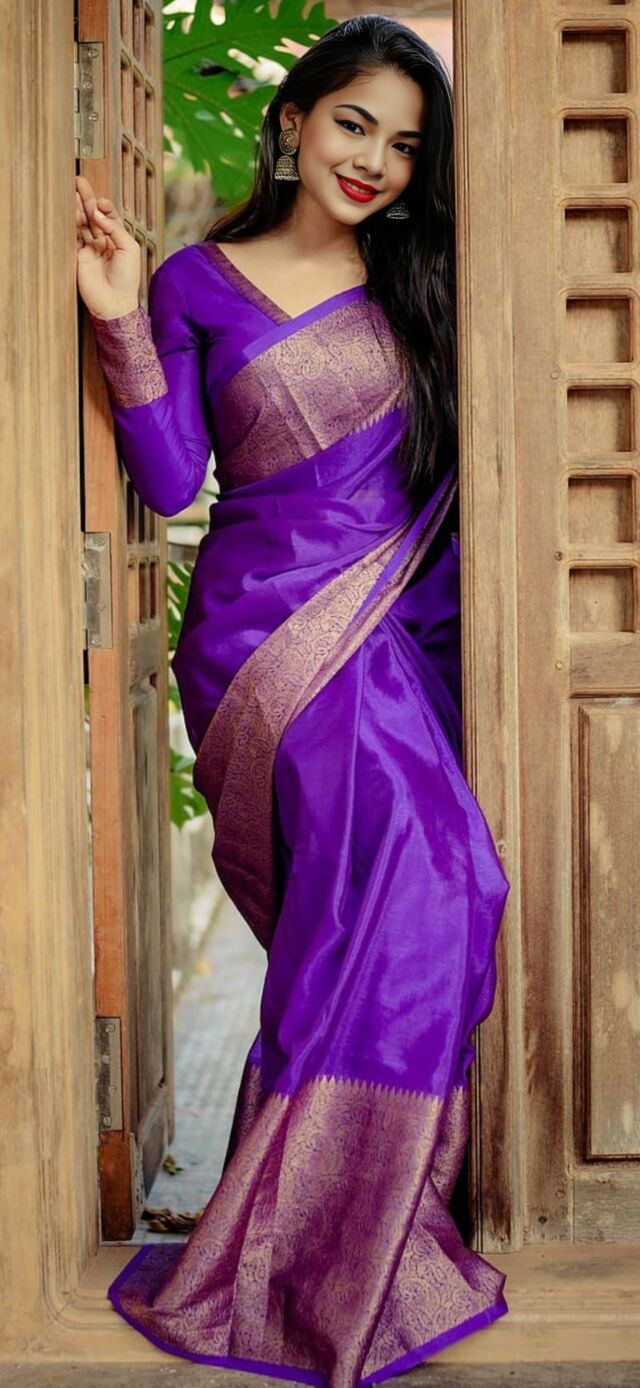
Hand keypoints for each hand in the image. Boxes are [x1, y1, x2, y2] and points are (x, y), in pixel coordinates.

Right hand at [76, 175, 140, 319]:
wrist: (114, 303)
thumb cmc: (127, 279)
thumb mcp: (129, 249)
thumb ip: (114, 228)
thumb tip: (97, 213)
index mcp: (118, 239)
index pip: (109, 216)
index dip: (104, 206)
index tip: (101, 202)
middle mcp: (103, 242)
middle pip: (93, 215)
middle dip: (87, 198)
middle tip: (79, 181)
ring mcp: (90, 249)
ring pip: (82, 223)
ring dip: (77, 207)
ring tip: (72, 191)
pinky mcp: (78, 256)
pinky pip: (73, 236)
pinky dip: (71, 223)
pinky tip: (69, 210)